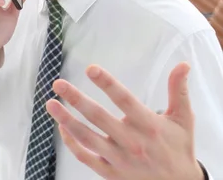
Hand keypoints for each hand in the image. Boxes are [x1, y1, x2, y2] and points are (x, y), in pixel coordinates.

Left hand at [47, 62, 203, 179]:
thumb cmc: (178, 149)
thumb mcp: (183, 120)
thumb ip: (178, 92)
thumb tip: (182, 65)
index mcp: (148, 124)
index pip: (124, 100)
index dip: (107, 83)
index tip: (90, 69)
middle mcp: (131, 141)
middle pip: (98, 117)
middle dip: (76, 99)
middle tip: (58, 84)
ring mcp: (118, 159)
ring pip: (87, 138)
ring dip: (66, 120)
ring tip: (51, 104)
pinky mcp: (110, 172)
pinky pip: (85, 157)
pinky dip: (71, 143)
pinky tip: (62, 127)